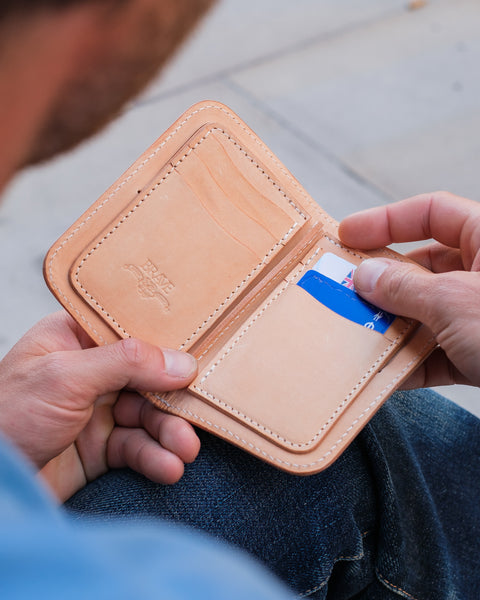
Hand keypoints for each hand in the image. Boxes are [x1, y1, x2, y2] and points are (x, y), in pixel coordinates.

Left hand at [0, 311, 199, 500]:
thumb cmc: (5, 416)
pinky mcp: (99, 449)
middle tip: (194, 416)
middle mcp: (89, 372)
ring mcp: (95, 411)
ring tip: (184, 450)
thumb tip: (180, 361)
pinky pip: (137, 448)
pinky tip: (168, 467)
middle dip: (172, 400)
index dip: (165, 344)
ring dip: (169, 433)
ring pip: (147, 416)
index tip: (196, 356)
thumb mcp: (65, 376)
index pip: (131, 333)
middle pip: (147, 378)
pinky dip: (155, 458)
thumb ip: (125, 362)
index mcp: (74, 339)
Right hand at [339, 191, 479, 389]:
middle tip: (345, 295)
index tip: (347, 236)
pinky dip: (414, 362)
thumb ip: (405, 287)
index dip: (385, 220)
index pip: (432, 212)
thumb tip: (364, 275)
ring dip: (393, 326)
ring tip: (358, 336)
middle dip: (383, 284)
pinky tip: (388, 374)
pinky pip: (441, 351)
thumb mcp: (456, 302)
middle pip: (423, 267)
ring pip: (428, 312)